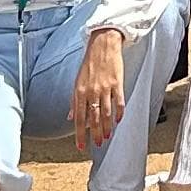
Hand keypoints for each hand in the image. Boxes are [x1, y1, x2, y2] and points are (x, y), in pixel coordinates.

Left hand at [70, 29, 127, 153]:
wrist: (102, 45)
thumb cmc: (89, 63)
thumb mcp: (77, 82)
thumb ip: (74, 100)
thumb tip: (71, 117)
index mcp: (80, 92)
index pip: (79, 118)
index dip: (79, 134)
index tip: (81, 146)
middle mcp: (92, 91)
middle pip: (93, 118)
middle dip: (95, 134)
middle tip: (97, 144)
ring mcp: (105, 88)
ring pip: (106, 113)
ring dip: (107, 127)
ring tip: (107, 136)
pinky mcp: (117, 83)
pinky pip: (119, 101)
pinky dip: (119, 112)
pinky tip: (118, 120)